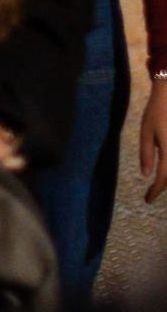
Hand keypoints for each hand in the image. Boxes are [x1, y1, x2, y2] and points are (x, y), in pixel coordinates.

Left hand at [139, 82, 166, 202]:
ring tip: (159, 184)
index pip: (163, 177)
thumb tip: (146, 175)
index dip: (156, 191)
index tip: (147, 200)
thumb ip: (146, 154)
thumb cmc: (156, 112)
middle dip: (163, 187)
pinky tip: (164, 170)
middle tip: (151, 193)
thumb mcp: (146, 132)